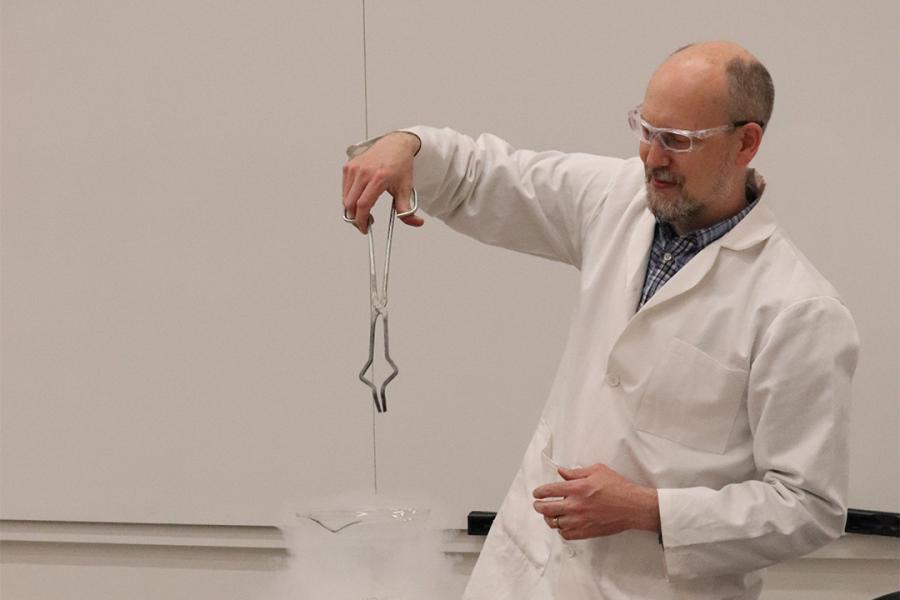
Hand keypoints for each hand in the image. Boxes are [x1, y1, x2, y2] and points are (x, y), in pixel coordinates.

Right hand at [342, 132, 424, 232]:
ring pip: (346, 198)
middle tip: (365, 223)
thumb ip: (408, 208)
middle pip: (351, 204)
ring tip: (365, 211)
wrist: (395, 145)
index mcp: (378, 178)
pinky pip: (345, 189)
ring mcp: (354, 168)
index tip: (365, 228)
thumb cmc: (400, 165)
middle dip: (356, 218)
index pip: (363, 205)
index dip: (361, 220)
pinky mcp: (348, 167)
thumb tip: (416, 222)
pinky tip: (360, 198)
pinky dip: (350, 198)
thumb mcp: (406, 188)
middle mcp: (364, 172)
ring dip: (352, 209)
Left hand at [532, 464, 659, 540]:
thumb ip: (576, 472)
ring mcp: (579, 520)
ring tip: (549, 514)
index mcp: (576, 489)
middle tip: (538, 504)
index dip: (539, 492)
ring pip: (554, 523)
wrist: (633, 506)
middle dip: (538, 506)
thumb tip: (561, 472)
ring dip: (549, 518)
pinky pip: (566, 535)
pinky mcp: (586, 531)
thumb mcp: (597, 471)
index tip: (537, 493)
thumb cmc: (618, 487)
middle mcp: (575, 506)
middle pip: (546, 509)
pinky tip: (563, 525)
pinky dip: (561, 530)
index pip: (549, 490)